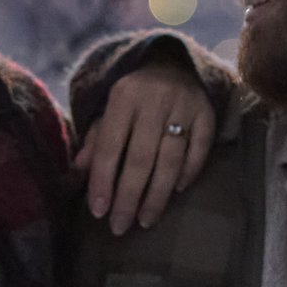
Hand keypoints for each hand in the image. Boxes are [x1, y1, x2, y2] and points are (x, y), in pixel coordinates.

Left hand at [76, 66, 215, 234]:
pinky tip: (177, 191)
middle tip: (121, 226)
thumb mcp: (109, 108)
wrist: (173, 60)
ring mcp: (184, 106)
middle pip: (141, 159)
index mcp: (123, 96)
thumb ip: (96, 138)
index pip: (110, 146)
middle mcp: (154, 100)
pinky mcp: (207, 112)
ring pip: (171, 159)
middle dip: (129, 197)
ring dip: (158, 194)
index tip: (99, 212)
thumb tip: (78, 172)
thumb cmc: (134, 93)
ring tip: (146, 220)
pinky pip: (199, 149)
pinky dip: (189, 172)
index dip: (103, 181)